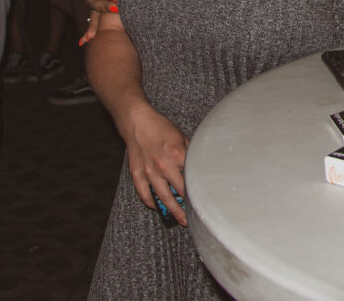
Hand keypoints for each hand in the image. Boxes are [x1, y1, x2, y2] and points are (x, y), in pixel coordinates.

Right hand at [78, 0, 115, 46]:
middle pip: (95, 4)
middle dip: (105, 7)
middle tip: (117, 9)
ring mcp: (93, 8)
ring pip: (94, 16)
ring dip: (95, 25)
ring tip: (95, 35)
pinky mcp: (98, 15)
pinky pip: (93, 25)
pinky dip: (89, 33)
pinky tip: (85, 42)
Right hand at [120, 103, 189, 226]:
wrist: (137, 122)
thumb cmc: (161, 128)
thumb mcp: (181, 136)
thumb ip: (190, 151)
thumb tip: (198, 163)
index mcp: (178, 155)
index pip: (192, 178)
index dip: (200, 189)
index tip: (206, 199)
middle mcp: (164, 166)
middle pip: (180, 192)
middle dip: (189, 205)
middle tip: (197, 215)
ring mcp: (150, 172)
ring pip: (163, 198)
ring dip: (173, 211)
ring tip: (181, 220)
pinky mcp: (137, 174)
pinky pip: (144, 194)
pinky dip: (151, 203)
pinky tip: (158, 207)